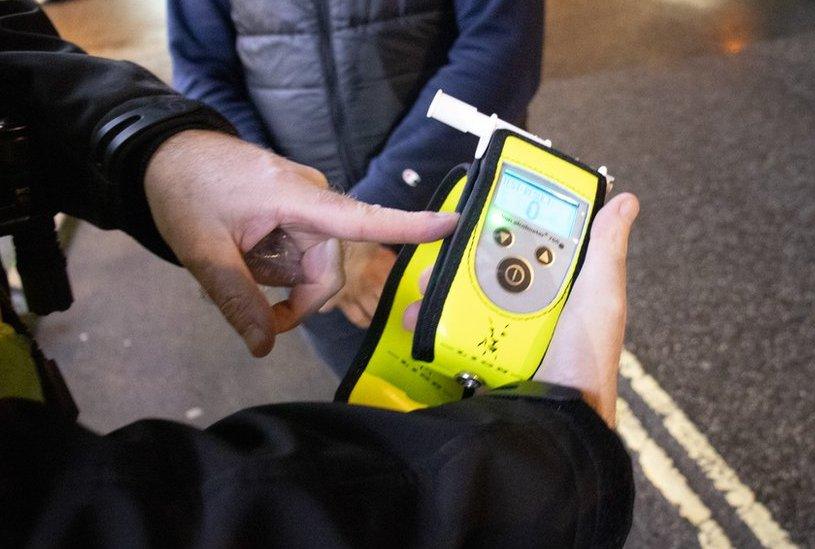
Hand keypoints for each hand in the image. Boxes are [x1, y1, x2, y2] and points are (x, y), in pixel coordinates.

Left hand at [144, 130, 456, 356]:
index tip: (454, 225)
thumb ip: (237, 299)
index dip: (410, 227)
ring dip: (280, 278)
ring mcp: (304, 202)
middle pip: (330, 266)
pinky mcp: (293, 206)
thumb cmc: (183, 191)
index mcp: (299, 199)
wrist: (161, 154)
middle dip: (297, 297)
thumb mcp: (203, 251)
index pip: (363, 218)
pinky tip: (243, 254)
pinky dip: (276, 263)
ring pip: (312, 262)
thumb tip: (264, 347)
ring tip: (235, 265)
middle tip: (257, 316)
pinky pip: (299, 247)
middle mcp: (313, 199)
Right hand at [403, 193, 638, 425]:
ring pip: (463, 295)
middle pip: (489, 265)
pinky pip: (451, 329)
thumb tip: (625, 201)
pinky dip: (432, 321)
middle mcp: (531, 306)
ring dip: (439, 286)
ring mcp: (503, 331)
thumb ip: (606, 251)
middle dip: (461, 253)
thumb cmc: (586, 360)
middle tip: (443, 248)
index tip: (482, 206)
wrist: (554, 422)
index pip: (533, 243)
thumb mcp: (600, 299)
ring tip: (425, 283)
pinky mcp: (479, 354)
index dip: (509, 223)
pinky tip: (419, 316)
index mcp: (563, 288)